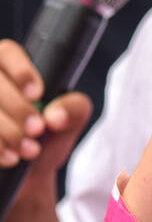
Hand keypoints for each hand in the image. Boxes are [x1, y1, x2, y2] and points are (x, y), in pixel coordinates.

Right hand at [0, 38, 92, 171]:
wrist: (29, 168)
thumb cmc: (47, 134)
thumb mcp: (69, 121)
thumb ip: (74, 109)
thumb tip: (56, 115)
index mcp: (11, 67)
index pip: (7, 52)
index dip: (21, 72)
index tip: (37, 95)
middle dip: (18, 109)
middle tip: (37, 129)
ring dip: (7, 131)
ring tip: (30, 150)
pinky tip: (9, 158)